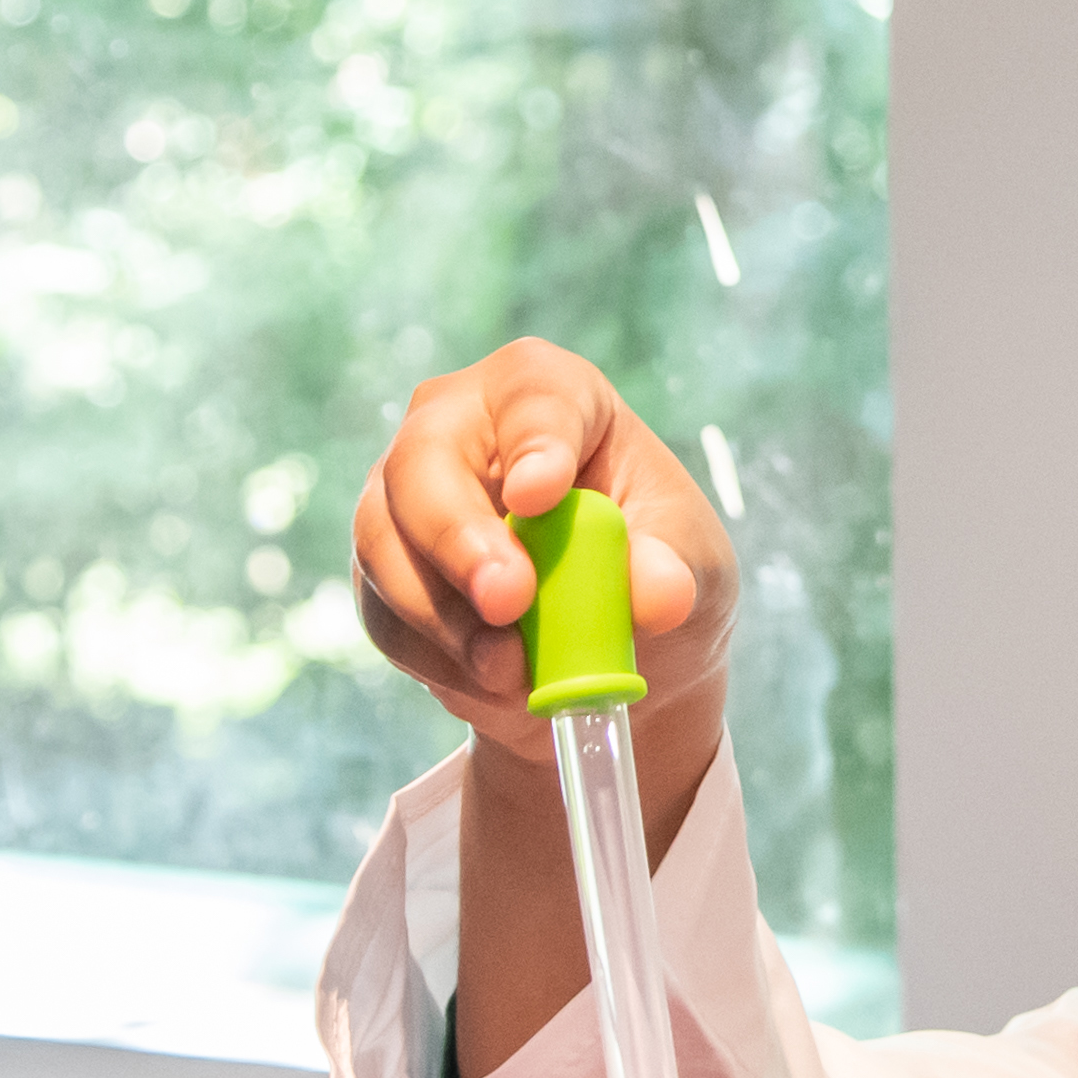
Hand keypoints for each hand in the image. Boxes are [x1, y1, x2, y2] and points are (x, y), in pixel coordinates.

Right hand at [349, 342, 736, 759]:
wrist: (607, 650)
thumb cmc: (653, 569)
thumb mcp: (694, 567)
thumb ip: (674, 570)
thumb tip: (657, 594)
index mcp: (547, 393)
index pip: (530, 396)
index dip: (532, 442)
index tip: (540, 497)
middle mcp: (459, 426)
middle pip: (423, 460)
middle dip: (458, 538)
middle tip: (507, 602)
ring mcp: (405, 495)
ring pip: (384, 541)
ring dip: (444, 618)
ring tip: (512, 671)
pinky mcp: (382, 570)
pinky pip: (383, 613)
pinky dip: (436, 659)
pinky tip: (491, 683)